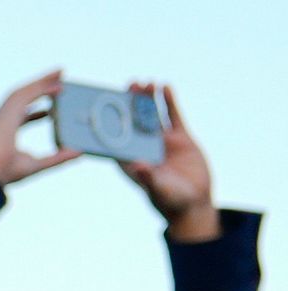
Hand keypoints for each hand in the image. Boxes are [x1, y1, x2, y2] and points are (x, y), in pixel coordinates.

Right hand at [0, 71, 80, 187]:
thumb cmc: (4, 173)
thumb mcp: (36, 165)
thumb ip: (57, 159)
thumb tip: (79, 152)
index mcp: (2, 135)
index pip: (20, 120)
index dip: (35, 114)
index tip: (50, 112)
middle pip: (22, 100)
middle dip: (40, 89)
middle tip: (58, 82)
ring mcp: (1, 114)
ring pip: (24, 92)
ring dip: (42, 82)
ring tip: (60, 74)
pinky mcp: (7, 110)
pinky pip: (27, 93)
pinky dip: (41, 86)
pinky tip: (57, 85)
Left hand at [121, 85, 221, 242]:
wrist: (194, 201)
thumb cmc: (170, 200)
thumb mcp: (159, 189)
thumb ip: (148, 177)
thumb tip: (137, 165)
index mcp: (130, 161)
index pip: (116, 139)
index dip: (109, 124)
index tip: (102, 107)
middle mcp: (143, 148)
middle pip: (133, 122)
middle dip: (130, 104)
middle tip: (128, 85)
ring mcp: (161, 142)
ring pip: (152, 116)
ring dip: (148, 99)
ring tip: (144, 83)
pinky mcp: (180, 138)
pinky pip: (172, 116)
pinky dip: (169, 102)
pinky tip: (165, 87)